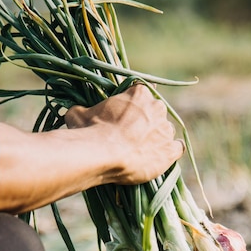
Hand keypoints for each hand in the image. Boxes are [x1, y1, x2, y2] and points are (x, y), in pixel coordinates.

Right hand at [64, 84, 184, 184]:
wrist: (102, 154)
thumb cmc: (89, 131)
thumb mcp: (78, 114)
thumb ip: (82, 110)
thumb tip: (73, 112)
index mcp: (138, 93)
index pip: (141, 94)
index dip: (133, 106)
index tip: (125, 117)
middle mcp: (157, 108)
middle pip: (155, 112)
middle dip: (146, 122)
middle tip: (131, 136)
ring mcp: (166, 129)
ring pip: (165, 131)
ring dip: (156, 138)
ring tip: (142, 151)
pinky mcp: (170, 150)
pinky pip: (177, 148)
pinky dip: (171, 151)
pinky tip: (162, 157)